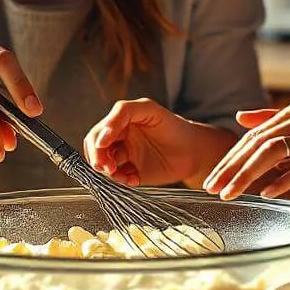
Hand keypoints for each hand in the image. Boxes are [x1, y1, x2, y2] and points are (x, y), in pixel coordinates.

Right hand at [83, 98, 226, 186]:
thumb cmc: (174, 126)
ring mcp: (124, 155)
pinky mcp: (131, 172)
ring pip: (104, 165)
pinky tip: (134, 179)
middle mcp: (119, 137)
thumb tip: (101, 137)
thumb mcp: (149, 110)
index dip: (98, 141)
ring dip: (110, 173)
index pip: (99, 130)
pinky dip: (122, 180)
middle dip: (98, 159)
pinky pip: (117, 178)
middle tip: (108, 168)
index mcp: (121, 120)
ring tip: (126, 176)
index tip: (103, 148)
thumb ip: (123, 113)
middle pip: (95, 148)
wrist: (194, 152)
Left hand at [202, 101, 289, 199]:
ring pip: (273, 153)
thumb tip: (240, 118)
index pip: (252, 137)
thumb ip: (273, 120)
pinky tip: (266, 194)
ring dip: (247, 175)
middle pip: (256, 144)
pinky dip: (282, 180)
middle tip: (210, 189)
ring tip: (230, 194)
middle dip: (230, 168)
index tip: (210, 179)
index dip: (229, 158)